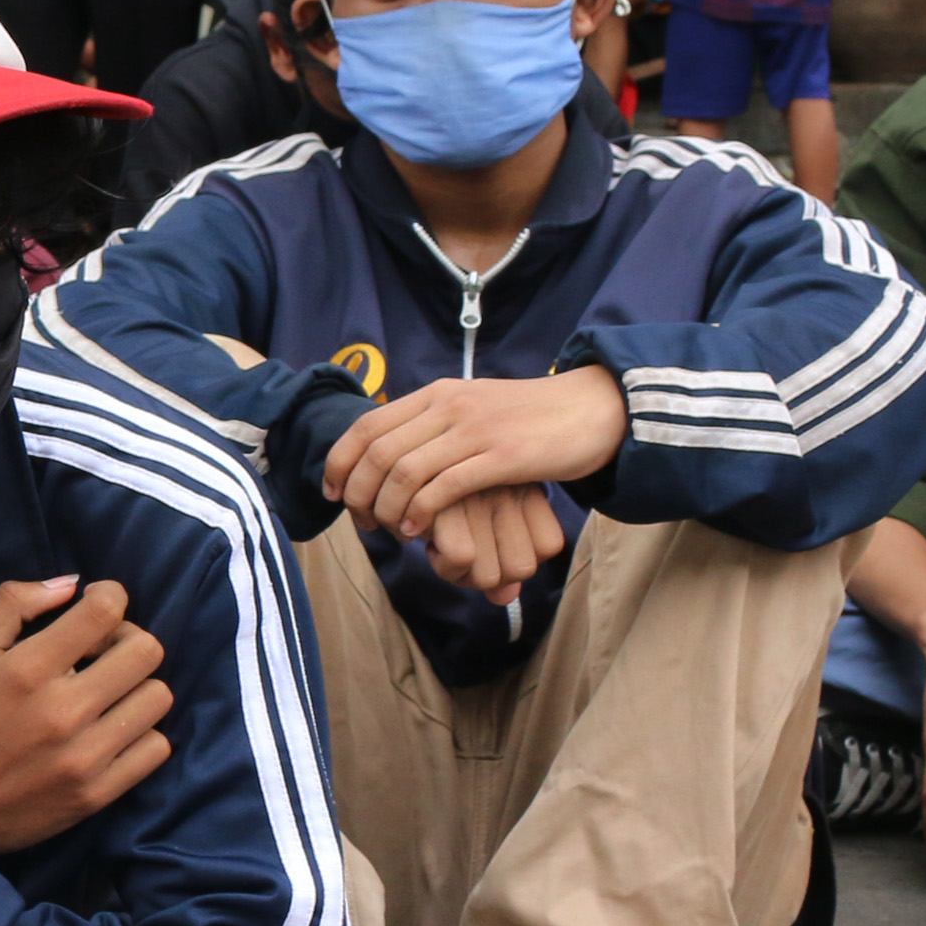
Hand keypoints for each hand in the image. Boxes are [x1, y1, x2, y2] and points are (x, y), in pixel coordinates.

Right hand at [0, 574, 172, 856]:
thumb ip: (14, 605)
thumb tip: (72, 584)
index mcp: (29, 669)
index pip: (106, 610)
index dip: (110, 596)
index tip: (96, 607)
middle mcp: (64, 711)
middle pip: (146, 651)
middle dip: (128, 639)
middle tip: (103, 652)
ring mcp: (86, 756)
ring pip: (158, 697)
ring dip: (137, 686)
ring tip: (108, 693)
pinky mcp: (98, 793)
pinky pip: (156, 748)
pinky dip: (141, 733)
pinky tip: (112, 730)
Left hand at [321, 368, 626, 538]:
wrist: (592, 409)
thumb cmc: (531, 420)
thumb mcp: (474, 410)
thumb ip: (435, 427)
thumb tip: (393, 456)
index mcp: (438, 393)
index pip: (367, 425)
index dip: (340, 462)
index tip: (333, 494)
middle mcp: (449, 406)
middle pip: (378, 453)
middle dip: (358, 494)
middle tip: (361, 523)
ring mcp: (475, 430)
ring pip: (403, 472)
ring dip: (386, 509)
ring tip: (389, 531)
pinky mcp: (502, 457)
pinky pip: (443, 487)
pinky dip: (421, 513)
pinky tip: (418, 532)